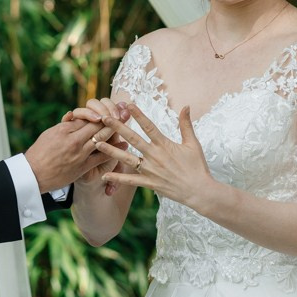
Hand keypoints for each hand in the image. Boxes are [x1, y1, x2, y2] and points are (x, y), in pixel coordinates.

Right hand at [26, 101, 129, 192]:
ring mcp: (79, 154)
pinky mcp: (82, 167)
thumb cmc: (39, 152)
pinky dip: (113, 150)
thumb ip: (64, 125)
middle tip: (123, 114)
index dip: (100, 113)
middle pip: (96, 126)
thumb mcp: (49, 133)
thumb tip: (73, 116)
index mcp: (64, 129)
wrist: (33, 174)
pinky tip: (122, 145)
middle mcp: (73, 140)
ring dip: (114, 132)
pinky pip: (101, 157)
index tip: (109, 110)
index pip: (86, 117)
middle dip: (111, 119)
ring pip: (101, 139)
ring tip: (125, 126)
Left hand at [95, 103, 213, 206]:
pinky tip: (104, 174)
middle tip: (104, 119)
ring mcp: (150, 170)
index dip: (138, 115)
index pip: (149, 126)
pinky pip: (131, 180)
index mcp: (165, 145)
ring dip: (111, 150)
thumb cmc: (197, 166)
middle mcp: (155, 156)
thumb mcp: (193, 143)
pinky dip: (118, 177)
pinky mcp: (149, 183)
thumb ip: (186, 124)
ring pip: (127, 158)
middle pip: (133, 139)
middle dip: (118, 128)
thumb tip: (186, 106)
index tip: (128, 105)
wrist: (199, 191)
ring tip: (97, 143)